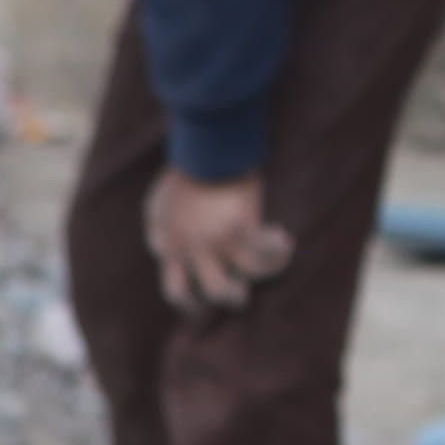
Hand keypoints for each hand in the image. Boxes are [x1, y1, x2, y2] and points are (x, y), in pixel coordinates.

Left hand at [148, 172, 294, 317]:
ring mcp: (213, 242)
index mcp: (167, 244)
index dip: (193, 297)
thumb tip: (163, 247)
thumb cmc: (186, 169)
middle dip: (230, 297)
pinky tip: (283, 238)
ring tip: (280, 259)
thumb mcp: (160, 204)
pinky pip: (263, 253)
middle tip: (244, 292)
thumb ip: (162, 228)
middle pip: (209, 293)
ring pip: (237, 284)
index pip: (176, 288)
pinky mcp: (238, 229)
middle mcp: (188, 250)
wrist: (204, 147)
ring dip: (263, 274)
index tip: (207, 295)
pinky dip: (277, 250)